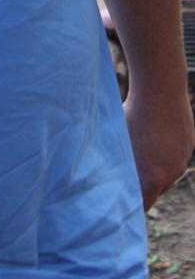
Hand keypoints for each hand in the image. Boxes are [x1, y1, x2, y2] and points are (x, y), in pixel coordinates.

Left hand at [124, 85, 194, 209]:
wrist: (160, 89)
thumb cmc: (132, 115)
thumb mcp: (120, 143)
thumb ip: (119, 167)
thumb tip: (108, 180)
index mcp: (152, 179)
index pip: (143, 205)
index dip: (131, 202)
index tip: (121, 198)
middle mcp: (172, 174)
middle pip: (156, 188)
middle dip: (143, 181)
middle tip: (128, 166)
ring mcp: (183, 158)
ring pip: (166, 170)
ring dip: (155, 163)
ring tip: (141, 143)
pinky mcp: (189, 144)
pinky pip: (175, 153)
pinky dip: (164, 148)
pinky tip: (153, 130)